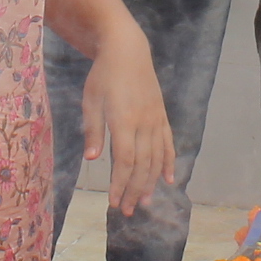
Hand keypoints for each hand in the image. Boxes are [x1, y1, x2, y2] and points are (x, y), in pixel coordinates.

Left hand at [79, 30, 175, 217]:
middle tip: (128, 210)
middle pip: (142, 165)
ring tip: (145, 202)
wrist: (128, 50)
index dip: (120, 184)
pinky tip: (168, 180)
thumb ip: (93, 130)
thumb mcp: (91, 100)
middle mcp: (144, 123)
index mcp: (124, 120)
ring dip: (150, 182)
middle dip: (135, 190)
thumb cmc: (103, 75)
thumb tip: (92, 159)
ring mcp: (156, 120)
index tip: (114, 202)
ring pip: (157, 158)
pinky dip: (168, 163)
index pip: (124, 161)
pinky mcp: (162, 116)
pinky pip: (168, 144)